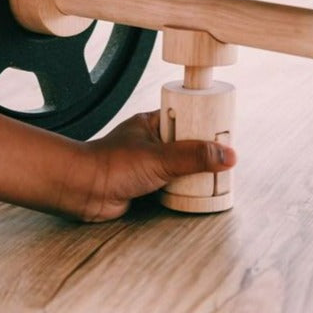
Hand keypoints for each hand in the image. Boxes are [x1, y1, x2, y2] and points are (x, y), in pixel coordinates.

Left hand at [0, 103, 234, 222]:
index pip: (186, 117)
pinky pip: (172, 185)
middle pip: (186, 145)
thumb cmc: (112, 165)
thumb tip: (228, 155)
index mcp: (152, 123)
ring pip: (180, 167)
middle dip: (204, 154)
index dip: (205, 125)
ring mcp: (148, 164)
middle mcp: (151, 142)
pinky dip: (184, 190)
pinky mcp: (145, 186)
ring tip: (219, 179)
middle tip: (228, 162)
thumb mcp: (159, 158)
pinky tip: (199, 194)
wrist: (83, 190)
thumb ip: (193, 157)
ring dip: (195, 174)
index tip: (226, 134)